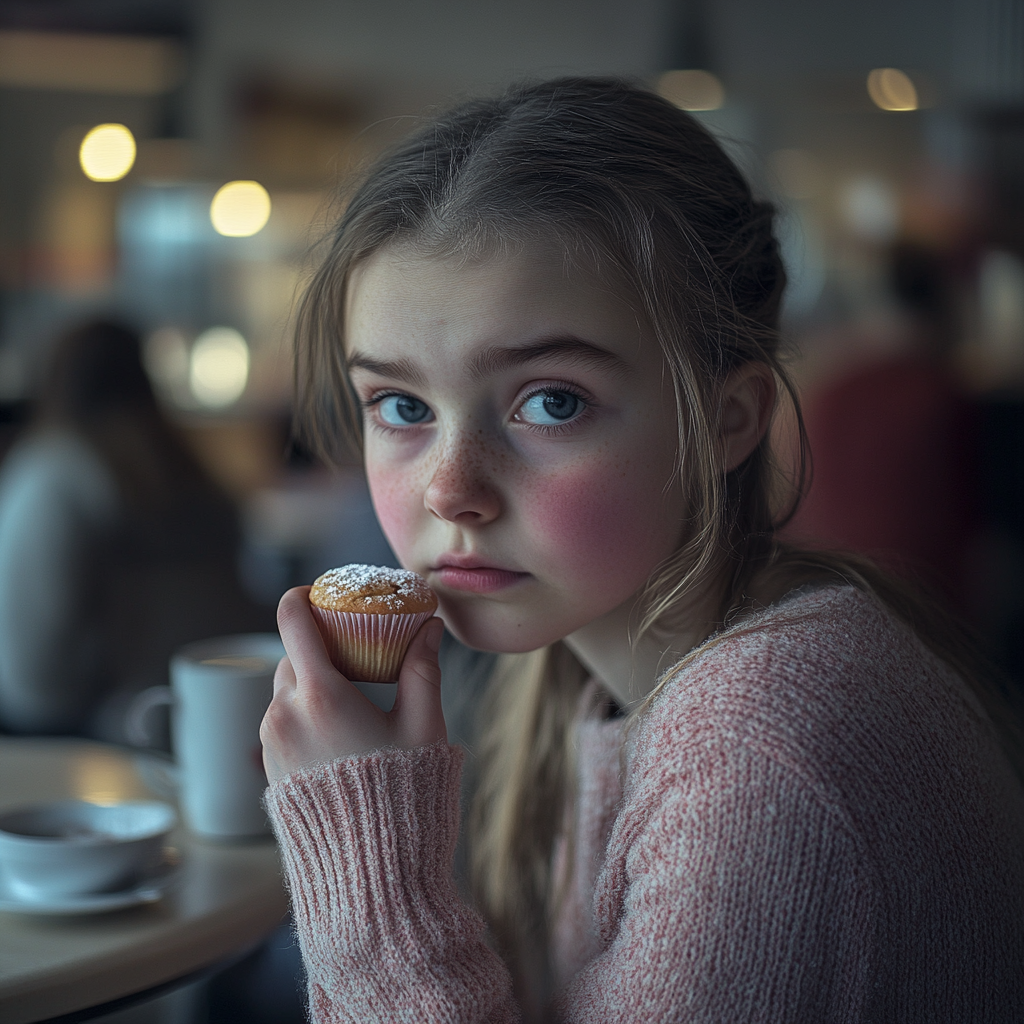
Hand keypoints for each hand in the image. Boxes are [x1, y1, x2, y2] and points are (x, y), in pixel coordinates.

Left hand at [260, 586, 446, 784]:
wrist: (368, 872)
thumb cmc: (402, 798)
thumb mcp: (422, 728)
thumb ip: (423, 671)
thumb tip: (430, 627)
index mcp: (320, 696)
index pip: (293, 619)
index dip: (304, 595)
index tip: (324, 592)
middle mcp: (285, 714)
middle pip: (293, 654)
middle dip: (323, 646)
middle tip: (360, 650)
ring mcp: (272, 742)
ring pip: (287, 689)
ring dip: (315, 682)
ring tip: (357, 697)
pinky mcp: (270, 767)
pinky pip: (283, 720)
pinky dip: (306, 712)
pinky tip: (342, 732)